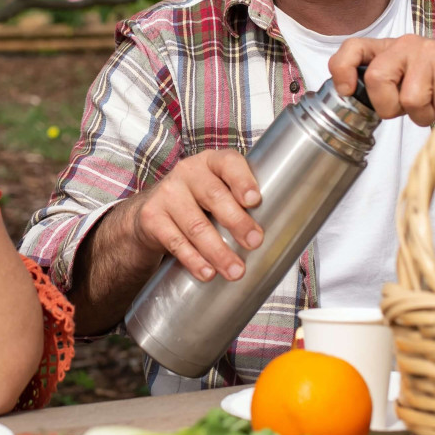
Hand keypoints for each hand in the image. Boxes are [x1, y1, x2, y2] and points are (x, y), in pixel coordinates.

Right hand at [120, 149, 263, 282]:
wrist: (152, 211)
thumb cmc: (199, 202)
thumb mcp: (218, 191)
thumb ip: (242, 202)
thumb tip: (282, 232)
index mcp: (211, 162)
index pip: (228, 163)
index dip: (242, 180)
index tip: (254, 200)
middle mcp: (187, 172)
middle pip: (214, 196)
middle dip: (237, 222)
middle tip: (255, 242)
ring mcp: (167, 194)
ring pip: (196, 225)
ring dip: (218, 251)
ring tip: (235, 271)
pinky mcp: (152, 217)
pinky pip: (176, 242)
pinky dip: (194, 260)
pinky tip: (208, 272)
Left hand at [328, 36, 434, 125]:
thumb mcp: (411, 74)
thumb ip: (385, 82)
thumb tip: (353, 98)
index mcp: (393, 47)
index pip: (354, 47)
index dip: (342, 69)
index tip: (348, 90)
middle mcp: (410, 44)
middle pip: (377, 79)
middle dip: (390, 106)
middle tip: (410, 106)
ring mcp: (433, 54)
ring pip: (410, 101)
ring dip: (423, 115)